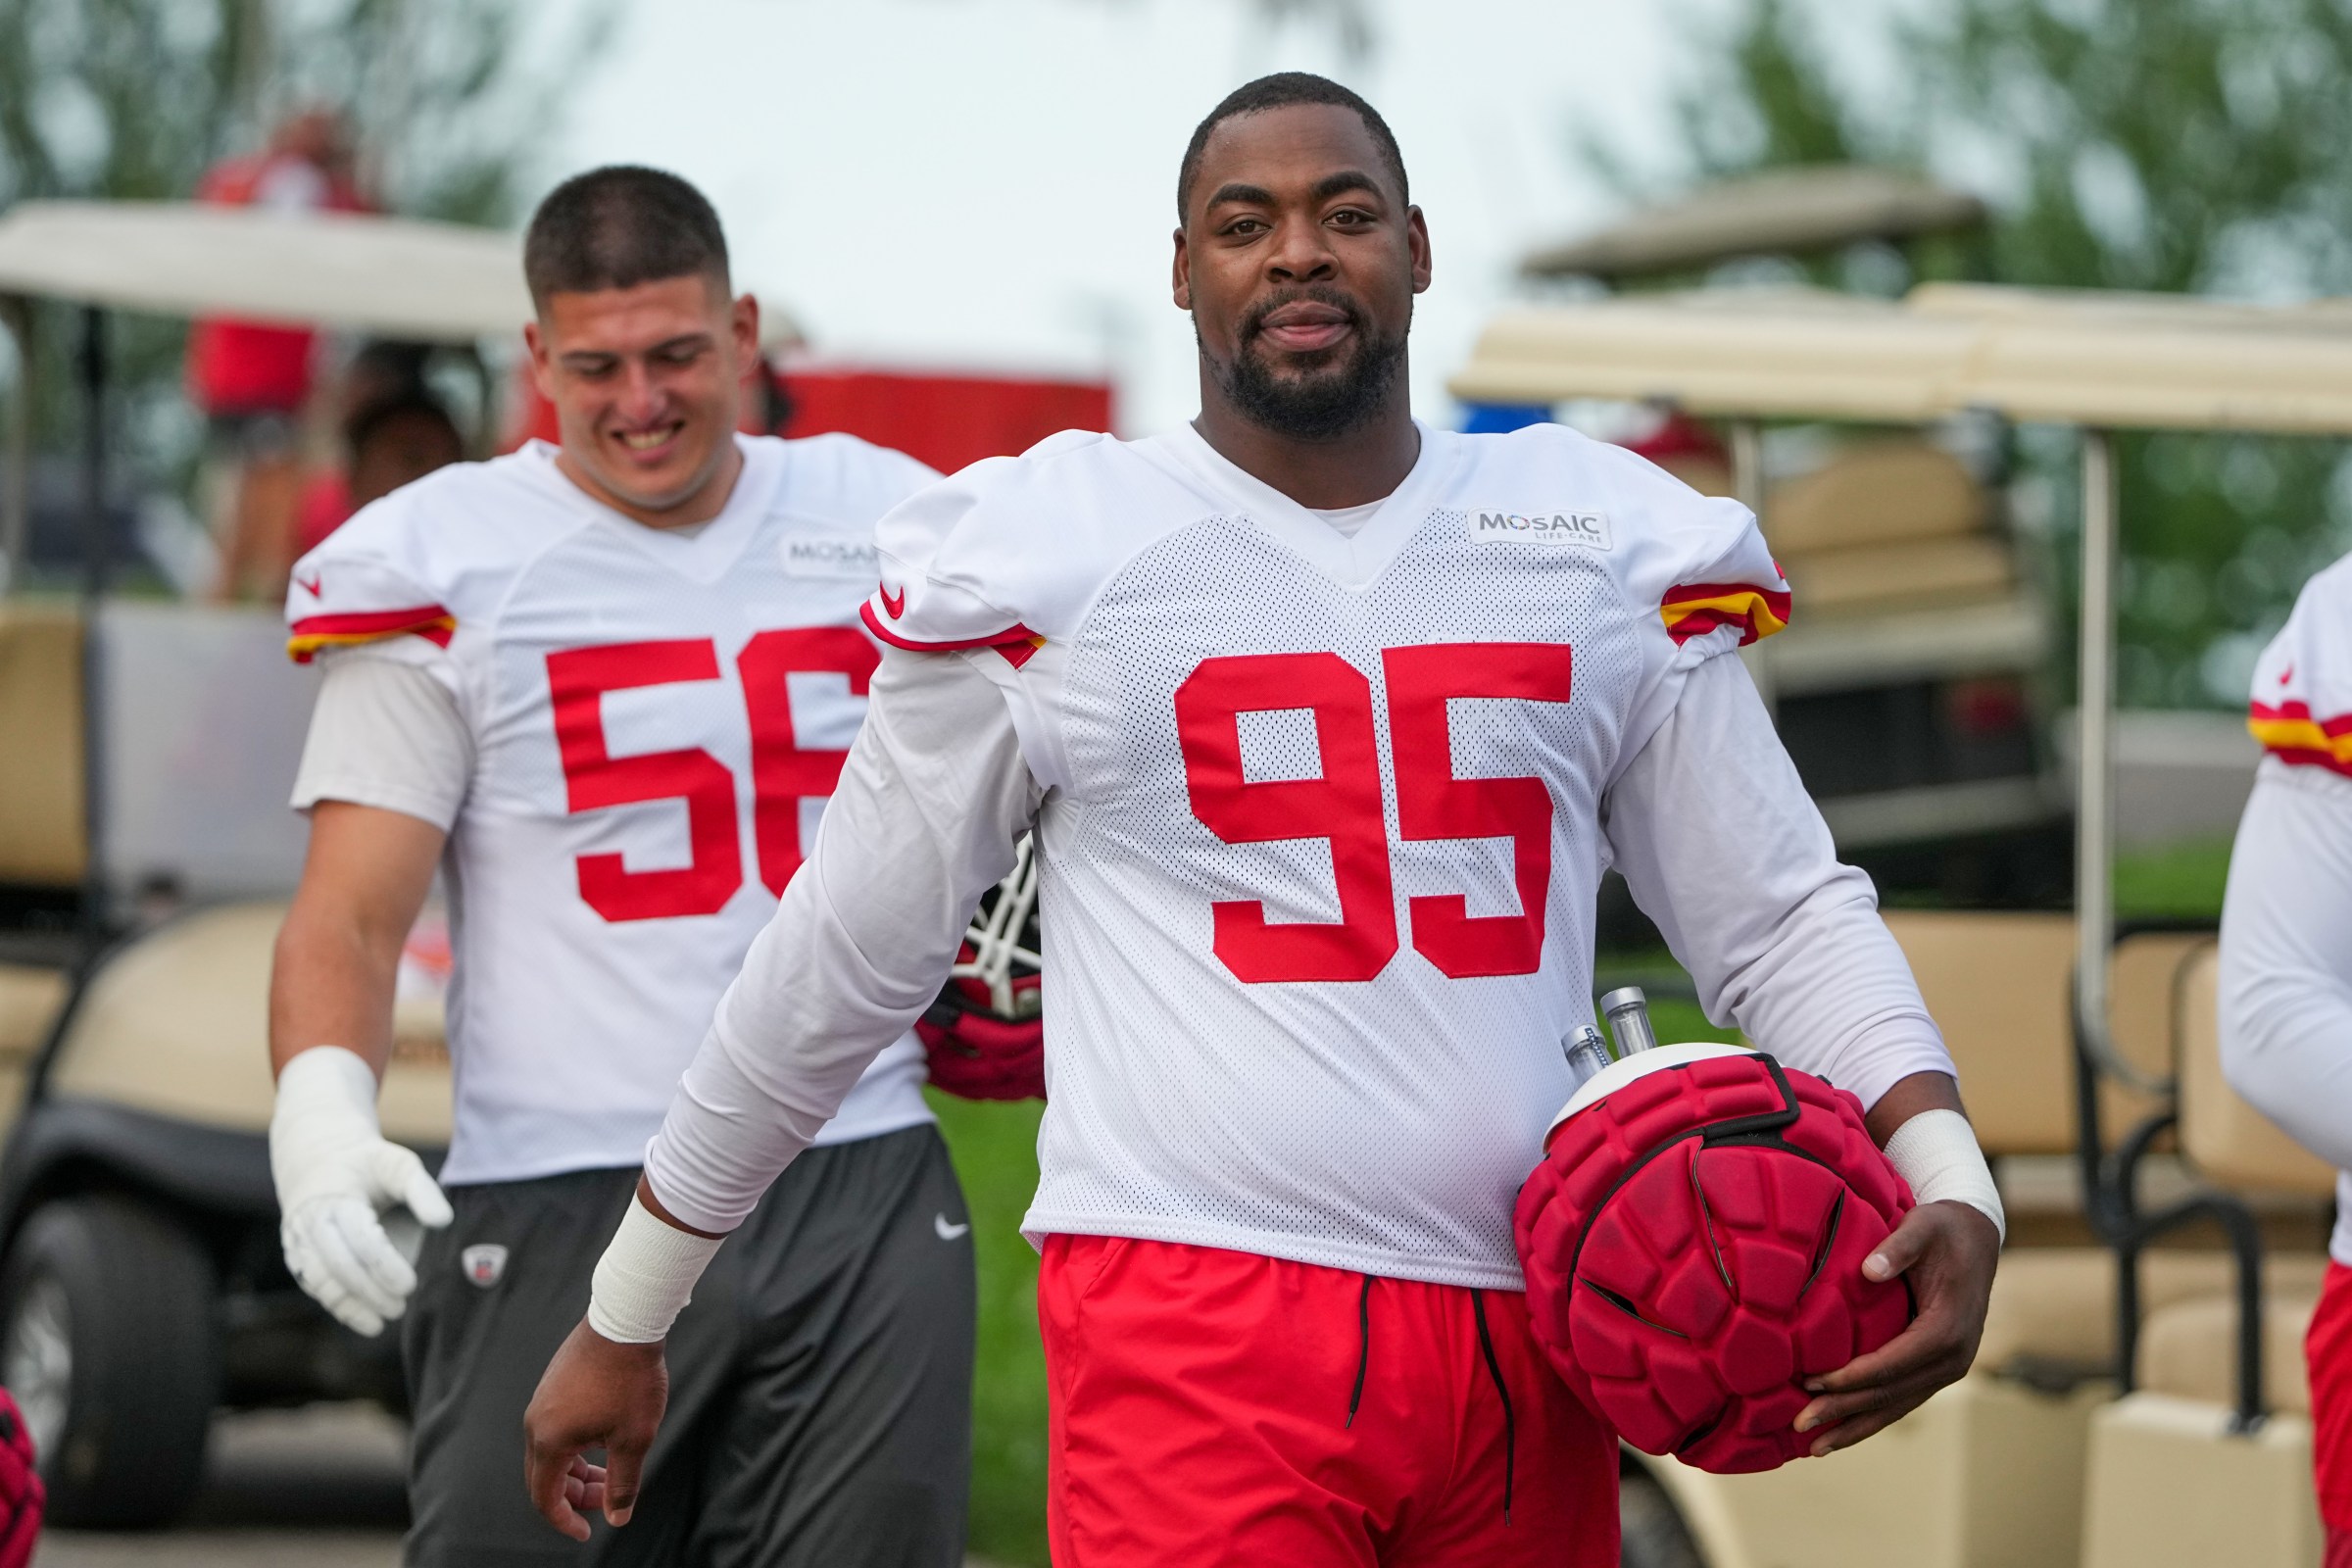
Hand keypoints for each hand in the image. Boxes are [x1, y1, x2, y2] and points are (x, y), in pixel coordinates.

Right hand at [270, 1047, 452, 1336]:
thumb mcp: (397, 1164)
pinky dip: (338, 1306)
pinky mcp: (298, 1256)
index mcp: (335, 1197)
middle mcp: (310, 1222)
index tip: (410, 1285)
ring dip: (350, 1305)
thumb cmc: (368, 1163)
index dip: (384, 1265)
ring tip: (382, 1322)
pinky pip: (315, 1286)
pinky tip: (365, 1321)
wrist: (318, 1157)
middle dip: (368, 1290)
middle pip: (337, 1265)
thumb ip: (422, 1190)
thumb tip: (443, 1222)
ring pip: (320, 1281)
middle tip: (400, 1307)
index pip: (359, 1239)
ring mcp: (298, 1241)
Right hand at [524, 1321, 668, 1540]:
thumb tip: (617, 1517)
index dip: (565, 1521)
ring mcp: (541, 1401)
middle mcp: (536, 1423)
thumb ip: (623, 1483)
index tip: (586, 1533)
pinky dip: (576, 1446)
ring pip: (551, 1452)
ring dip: (577, 1471)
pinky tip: (605, 1439)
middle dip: (574, 1496)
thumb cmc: (631, 1379)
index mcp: (550, 1441)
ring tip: (612, 1470)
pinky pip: (555, 1428)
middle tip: (609, 1498)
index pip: (545, 1498)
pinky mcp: (552, 1385)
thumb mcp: (634, 1438)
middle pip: (545, 1477)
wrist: (626, 1320)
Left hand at [1793, 1198, 1998, 1455]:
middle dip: (1844, 1411)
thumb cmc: (1944, 1228)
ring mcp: (1949, 1367)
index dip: (1853, 1377)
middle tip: (1799, 1423)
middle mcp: (1953, 1357)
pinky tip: (1842, 1433)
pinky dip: (1872, 1418)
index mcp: (1948, 1327)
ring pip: (1897, 1405)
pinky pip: (1903, 1399)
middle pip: (1891, 1393)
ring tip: (1814, 1447)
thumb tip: (1869, 1270)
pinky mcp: (1938, 1368)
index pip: (1894, 1362)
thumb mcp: (1923, 1226)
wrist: (1978, 1235)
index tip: (1812, 1382)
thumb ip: (1898, 1247)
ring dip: (1855, 1427)